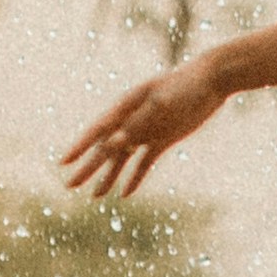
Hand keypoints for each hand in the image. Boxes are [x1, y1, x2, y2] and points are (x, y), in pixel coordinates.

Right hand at [61, 55, 233, 199]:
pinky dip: (135, 177)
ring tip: (94, 196)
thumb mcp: (162, 103)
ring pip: (122, 159)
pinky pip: (144, 162)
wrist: (213, 80)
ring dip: (108, 177)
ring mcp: (147, 130)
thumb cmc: (185, 86)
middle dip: (88, 168)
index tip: (63, 162)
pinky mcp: (163, 139)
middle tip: (69, 186)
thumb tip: (114, 143)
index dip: (79, 147)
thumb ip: (138, 122)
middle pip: (105, 149)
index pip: (97, 131)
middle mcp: (132, 120)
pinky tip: (125, 193)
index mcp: (126, 107)